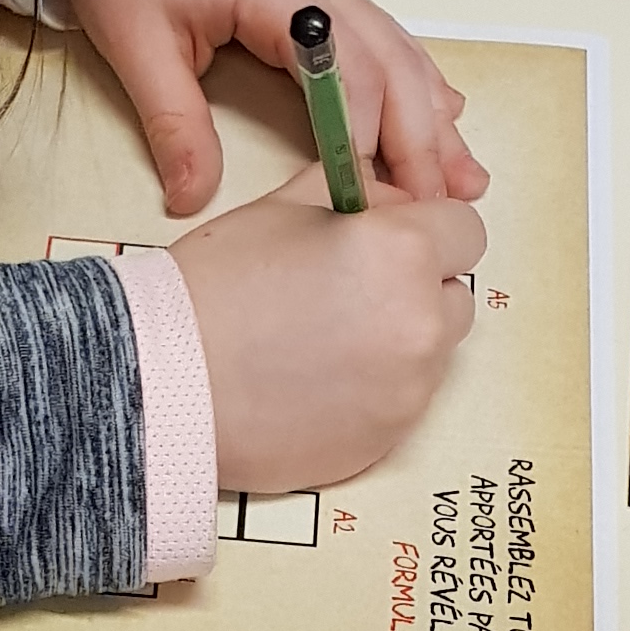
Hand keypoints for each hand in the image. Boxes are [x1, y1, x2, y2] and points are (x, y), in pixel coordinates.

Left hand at [54, 0, 486, 217]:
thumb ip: (172, 124)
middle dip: (421, 143)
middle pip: (393, 70)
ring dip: (434, 119)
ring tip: (466, 179)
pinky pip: (386, 43)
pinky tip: (445, 116)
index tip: (371, 200)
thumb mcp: (136, 44)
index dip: (365, 142)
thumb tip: (191, 197)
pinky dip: (418, 86)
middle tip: (440, 209)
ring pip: (401, 57)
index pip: (348, 76)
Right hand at [170, 173, 486, 493]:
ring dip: (400, 340)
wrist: (163, 384)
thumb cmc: (213, 290)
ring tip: (328, 341)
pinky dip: (375, 390)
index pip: (466, 230)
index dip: (428, 230)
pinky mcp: (389, 439)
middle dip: (418, 287)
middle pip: (455, 295)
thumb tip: (390, 197)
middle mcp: (420, 322)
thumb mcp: (282, 207)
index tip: (395, 240)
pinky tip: (318, 381)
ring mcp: (409, 389)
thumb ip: (355, 191)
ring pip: (433, 352)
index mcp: (401, 251)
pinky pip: (403, 402)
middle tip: (353, 291)